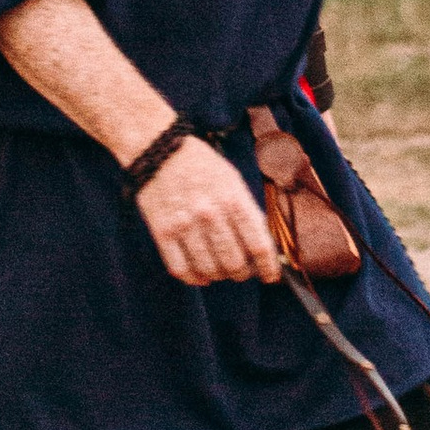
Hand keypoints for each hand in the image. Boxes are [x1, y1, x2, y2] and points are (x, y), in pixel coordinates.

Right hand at [135, 137, 280, 287]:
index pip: (259, 245)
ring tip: (221, 270)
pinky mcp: (162, 232)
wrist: (159, 151)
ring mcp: (184, 225)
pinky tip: (201, 274)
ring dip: (220, 275)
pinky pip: (181, 269)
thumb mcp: (233, 180)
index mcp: (232, 199)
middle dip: (243, 273)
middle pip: (234, 263)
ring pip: (209, 270)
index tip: (271, 276)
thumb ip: (248, 211)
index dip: (268, 267)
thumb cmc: (201, 166)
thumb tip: (263, 244)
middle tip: (243, 271)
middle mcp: (210, 214)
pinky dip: (194, 278)